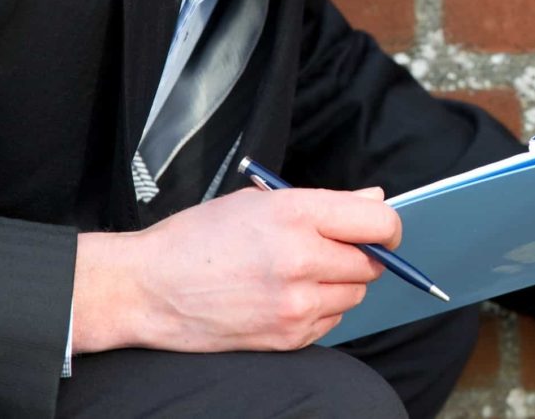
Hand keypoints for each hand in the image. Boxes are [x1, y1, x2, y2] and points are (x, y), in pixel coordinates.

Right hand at [73, 186, 400, 353]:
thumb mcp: (260, 200)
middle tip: (325, 250)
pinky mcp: (289, 336)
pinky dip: (320, 310)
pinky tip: (285, 298)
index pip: (379, 221)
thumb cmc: (200, 238)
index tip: (381, 232)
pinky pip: (332, 321)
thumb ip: (327, 201)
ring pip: (355, 294)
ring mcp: (296, 302)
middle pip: (371, 262)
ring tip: (298, 274)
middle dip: (358, 255)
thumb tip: (376, 198)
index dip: (387, 227)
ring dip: (339, 284)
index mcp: (296, 213)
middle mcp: (301, 258)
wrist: (147, 288)